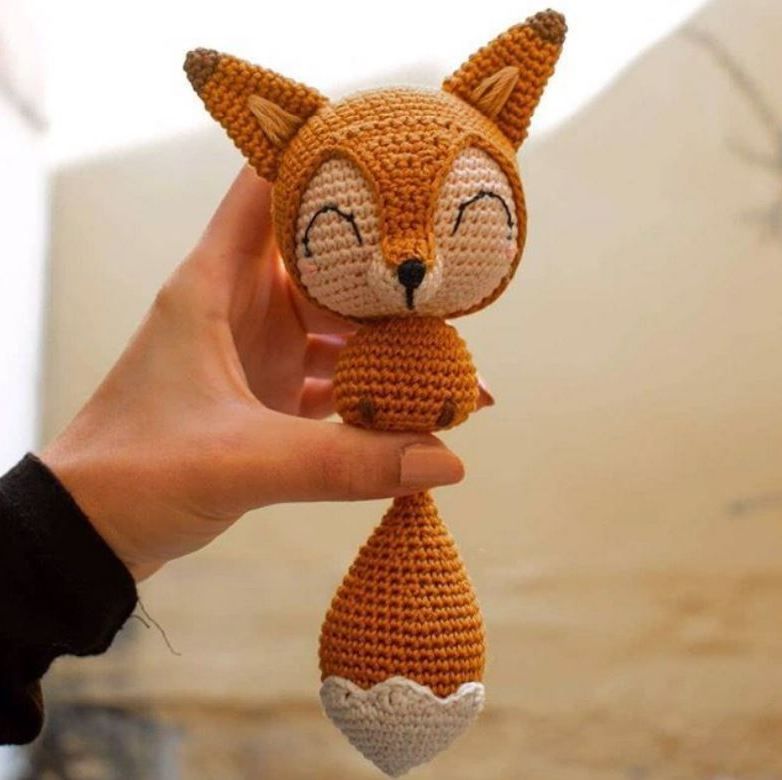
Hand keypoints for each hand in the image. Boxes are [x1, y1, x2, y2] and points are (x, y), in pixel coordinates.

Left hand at [41, 167, 464, 581]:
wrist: (93, 529)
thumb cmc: (136, 471)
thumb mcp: (240, 459)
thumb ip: (343, 462)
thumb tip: (446, 461)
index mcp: (216, 284)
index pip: (267, 188)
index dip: (324, 161)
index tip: (395, 162)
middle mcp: (241, 306)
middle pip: (327, 265)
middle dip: (389, 276)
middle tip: (457, 288)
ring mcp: (258, 352)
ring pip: (337, 329)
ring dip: (390, 347)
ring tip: (455, 366)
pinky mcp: (268, 397)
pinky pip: (334, 381)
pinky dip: (372, 395)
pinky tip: (415, 411)